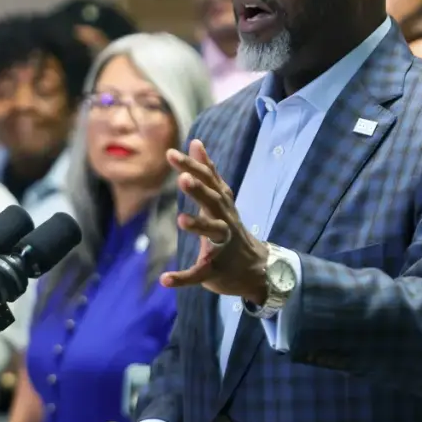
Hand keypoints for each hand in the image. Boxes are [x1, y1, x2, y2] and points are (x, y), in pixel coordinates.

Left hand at [162, 140, 269, 303]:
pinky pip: (199, 273)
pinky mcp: (215, 270)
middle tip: (183, 179)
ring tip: (181, 220)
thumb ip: (206, 173)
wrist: (256, 269)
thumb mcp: (220, 198)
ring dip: (198, 226)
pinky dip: (183, 277)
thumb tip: (195, 142)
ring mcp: (222, 246)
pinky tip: (165, 279)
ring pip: (213, 233)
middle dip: (199, 191)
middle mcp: (225, 221)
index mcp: (222, 204)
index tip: (172, 154)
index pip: (207, 181)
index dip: (192, 167)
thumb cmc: (230, 228)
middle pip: (213, 203)